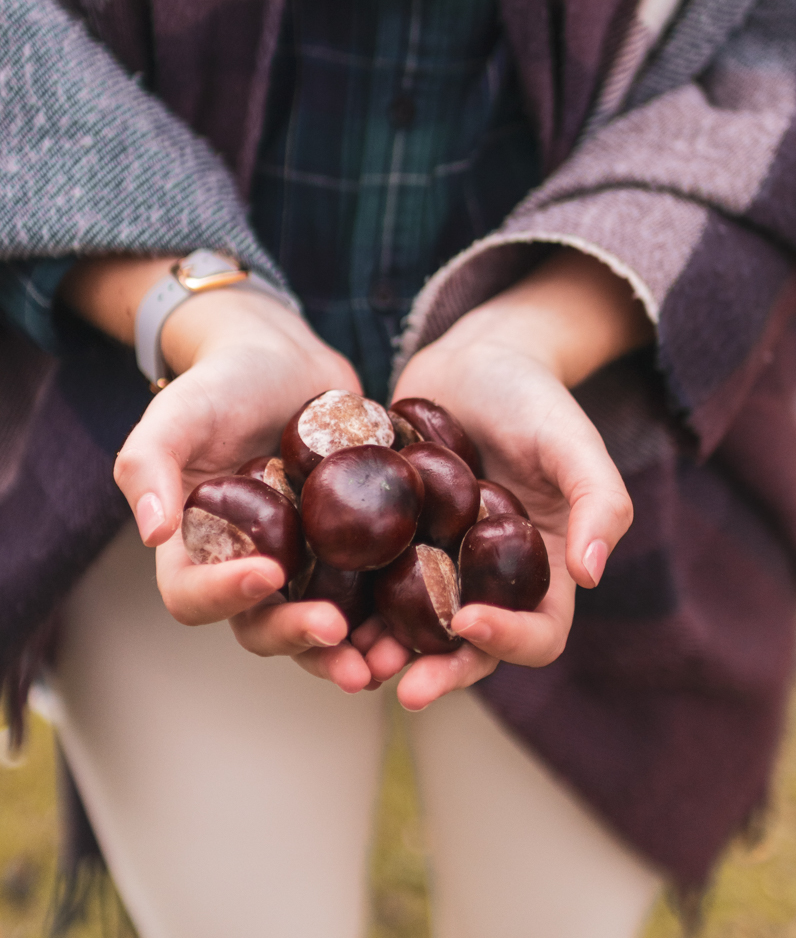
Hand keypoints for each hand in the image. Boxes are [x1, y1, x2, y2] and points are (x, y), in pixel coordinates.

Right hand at [100, 273, 375, 693]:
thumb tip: (152, 530)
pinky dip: (394, 610)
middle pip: (265, 627)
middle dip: (301, 640)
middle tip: (339, 635)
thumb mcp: (177, 413)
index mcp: (195, 550)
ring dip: (354, 650)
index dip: (225, 596)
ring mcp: (303, 564)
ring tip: (391, 658)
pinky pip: (371, 591)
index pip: (194, 596)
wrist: (282, 356)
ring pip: (324, 624)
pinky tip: (428, 613)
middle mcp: (248, 569)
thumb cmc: (220, 382)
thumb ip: (147, 464)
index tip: (269, 572)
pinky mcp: (351, 549)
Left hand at [364, 249, 650, 709]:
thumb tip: (593, 575)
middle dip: (438, 670)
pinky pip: (371, 584)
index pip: (539, 631)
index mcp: (545, 573)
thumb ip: (600, 502)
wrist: (474, 360)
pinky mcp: (392, 543)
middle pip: (469, 648)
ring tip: (352, 656)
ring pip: (413, 628)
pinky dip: (350, 602)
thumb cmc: (534, 398)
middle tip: (402, 682)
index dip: (509, 641)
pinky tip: (317, 603)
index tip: (469, 622)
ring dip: (386, 650)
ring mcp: (438, 565)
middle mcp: (489, 582)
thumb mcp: (573, 441)